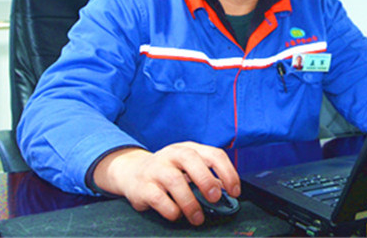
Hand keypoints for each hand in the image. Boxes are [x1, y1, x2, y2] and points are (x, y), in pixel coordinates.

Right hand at [92, 141, 240, 225]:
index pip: (214, 154)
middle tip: (215, 198)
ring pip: (175, 181)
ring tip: (198, 217)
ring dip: (190, 202)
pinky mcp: (143, 186)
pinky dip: (171, 209)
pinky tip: (177, 214)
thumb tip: (226, 192)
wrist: (132, 172)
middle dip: (207, 180)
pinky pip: (158, 199)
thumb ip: (207, 178)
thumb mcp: (188, 169)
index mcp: (189, 149)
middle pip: (192, 160)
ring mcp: (156, 169)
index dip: (227, 172)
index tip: (234, 191)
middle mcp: (173, 154)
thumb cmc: (168, 172)